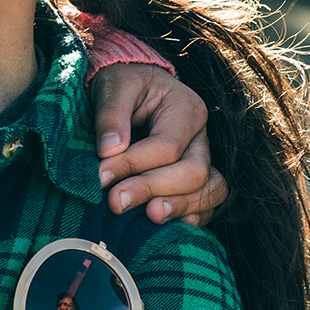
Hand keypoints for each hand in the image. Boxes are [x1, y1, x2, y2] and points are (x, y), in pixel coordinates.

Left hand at [91, 62, 227, 225]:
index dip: (133, 165)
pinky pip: (207, 202)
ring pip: (209, 190)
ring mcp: (203, 158)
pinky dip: (191, 215)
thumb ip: (111, 115)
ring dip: (178, 207)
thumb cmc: (122, 84)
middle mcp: (201, 136)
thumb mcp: (113, 85)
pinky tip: (168, 225)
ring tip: (148, 217)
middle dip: (153, 189)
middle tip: (116, 202)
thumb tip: (108, 151)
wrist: (130, 85)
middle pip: (193, 172)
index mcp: (186, 108)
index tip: (100, 176)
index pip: (166, 147)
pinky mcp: (196, 178)